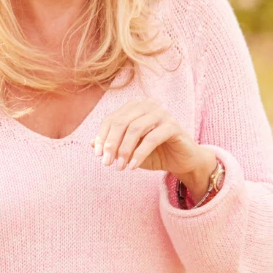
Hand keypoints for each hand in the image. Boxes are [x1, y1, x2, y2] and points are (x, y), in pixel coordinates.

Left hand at [93, 99, 215, 194]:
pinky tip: (133, 167)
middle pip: (120, 122)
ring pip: (135, 129)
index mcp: (134, 107)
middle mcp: (147, 105)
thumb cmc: (153, 153)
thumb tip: (91, 143)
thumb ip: (112, 144)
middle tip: (106, 163)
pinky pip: (151, 139)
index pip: (111, 119)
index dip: (102, 137)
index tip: (97, 155)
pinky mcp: (173, 125)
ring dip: (124, 150)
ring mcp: (161, 113)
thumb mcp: (129, 150)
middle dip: (111, 144)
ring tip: (120, 167)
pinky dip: (139, 154)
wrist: (181, 161)